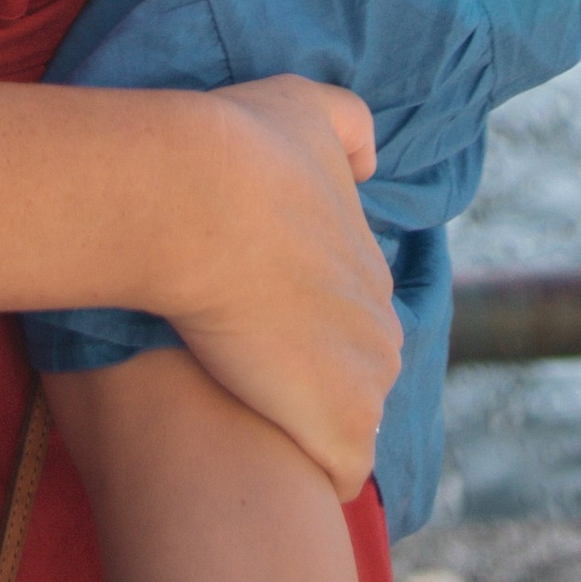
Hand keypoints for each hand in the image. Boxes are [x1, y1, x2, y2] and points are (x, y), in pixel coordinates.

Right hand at [157, 75, 399, 498]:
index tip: (244, 321)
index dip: (293, 326)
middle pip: (349, 379)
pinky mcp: (345, 431)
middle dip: (303, 384)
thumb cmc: (240, 150)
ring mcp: (371, 385)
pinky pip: (332, 474)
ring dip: (300, 426)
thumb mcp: (304, 107)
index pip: (344, 320)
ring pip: (341, 426)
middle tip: (234, 372)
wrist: (195, 200)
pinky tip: (253, 448)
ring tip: (238, 417)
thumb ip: (348, 126)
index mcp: (370, 272)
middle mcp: (385, 331)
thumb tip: (367, 164)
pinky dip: (302, 468)